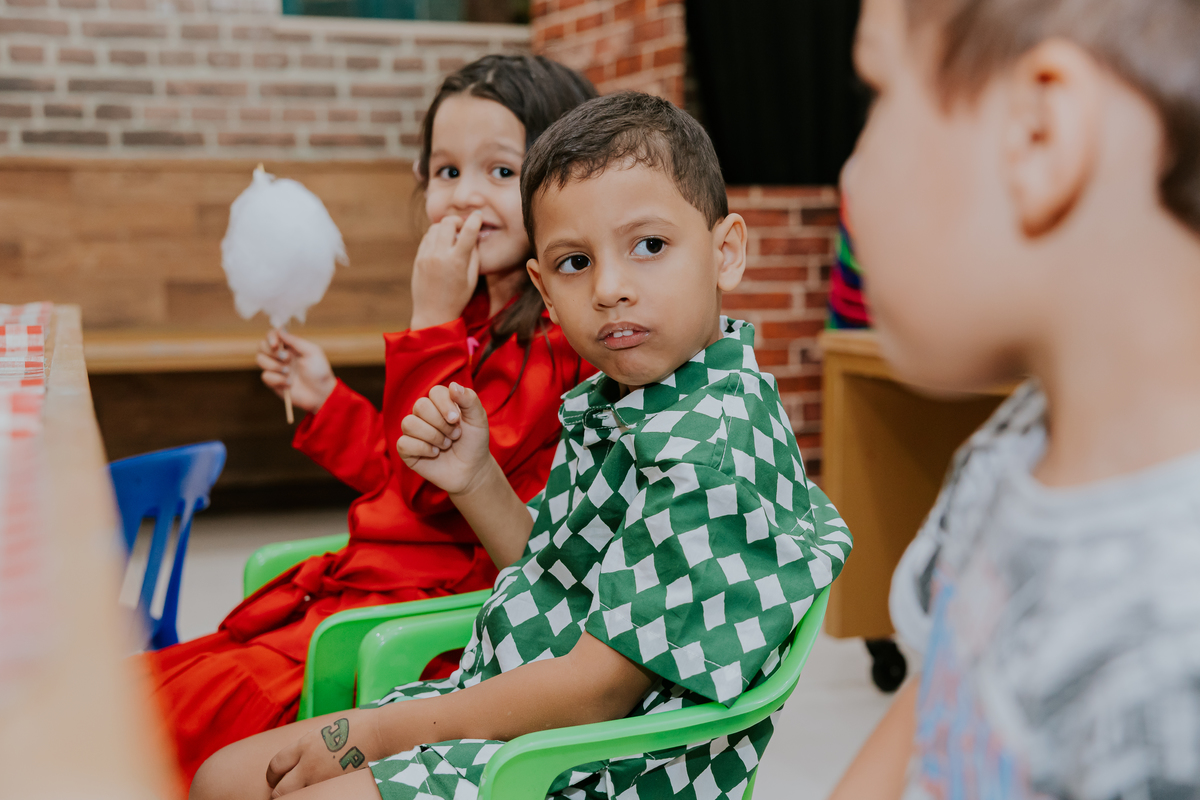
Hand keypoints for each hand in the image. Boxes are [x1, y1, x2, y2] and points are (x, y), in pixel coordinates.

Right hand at [257, 330, 337, 413]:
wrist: (321, 393)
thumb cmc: (319, 371)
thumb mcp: (312, 352)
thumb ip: (296, 340)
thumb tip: (280, 330)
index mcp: (289, 346)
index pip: (272, 335)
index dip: (270, 337)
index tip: (276, 344)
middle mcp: (280, 355)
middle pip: (262, 346)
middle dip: (272, 352)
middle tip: (287, 358)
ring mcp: (275, 368)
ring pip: (260, 360)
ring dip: (274, 365)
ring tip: (288, 372)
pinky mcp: (273, 382)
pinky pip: (265, 376)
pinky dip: (277, 380)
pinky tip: (289, 383)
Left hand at [266, 713, 377, 796]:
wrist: (381, 732)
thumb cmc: (360, 725)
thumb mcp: (329, 728)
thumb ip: (314, 741)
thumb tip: (306, 750)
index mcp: (305, 744)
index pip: (276, 764)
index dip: (272, 775)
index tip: (275, 779)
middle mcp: (309, 763)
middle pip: (280, 789)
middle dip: (278, 793)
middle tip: (283, 794)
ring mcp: (322, 778)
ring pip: (297, 797)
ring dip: (297, 796)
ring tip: (301, 795)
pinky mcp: (335, 787)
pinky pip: (319, 796)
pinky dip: (315, 796)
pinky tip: (322, 793)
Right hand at [396, 382, 492, 495]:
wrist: (472, 470)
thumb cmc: (474, 442)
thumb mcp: (478, 419)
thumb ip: (469, 400)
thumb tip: (453, 385)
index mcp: (440, 403)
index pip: (434, 392)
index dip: (445, 405)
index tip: (457, 420)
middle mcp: (424, 414)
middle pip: (420, 406)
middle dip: (442, 424)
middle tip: (455, 435)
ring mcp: (413, 431)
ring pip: (409, 423)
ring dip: (433, 437)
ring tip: (446, 445)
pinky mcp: (406, 449)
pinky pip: (404, 443)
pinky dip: (423, 449)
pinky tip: (435, 454)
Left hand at [409, 211, 482, 329]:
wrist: (433, 313)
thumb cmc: (457, 298)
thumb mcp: (472, 279)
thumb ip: (474, 255)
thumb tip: (473, 236)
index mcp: (457, 261)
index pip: (468, 231)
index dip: (475, 219)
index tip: (478, 216)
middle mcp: (440, 255)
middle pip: (448, 223)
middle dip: (458, 221)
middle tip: (463, 227)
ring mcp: (427, 256)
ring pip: (435, 228)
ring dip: (445, 227)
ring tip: (452, 236)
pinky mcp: (418, 259)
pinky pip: (427, 238)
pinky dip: (435, 236)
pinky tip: (441, 244)